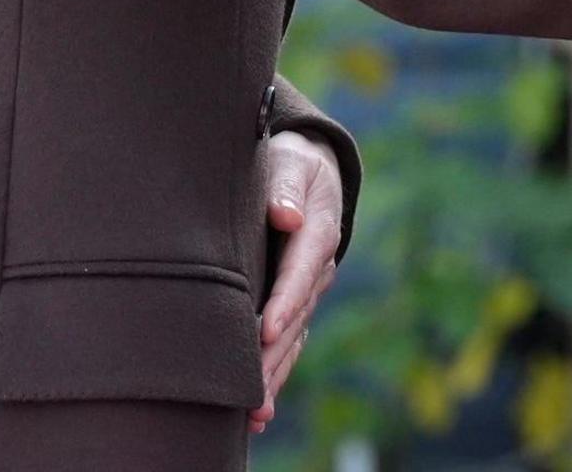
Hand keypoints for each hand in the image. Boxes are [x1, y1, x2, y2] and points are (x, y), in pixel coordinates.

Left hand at [254, 129, 346, 434]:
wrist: (310, 173)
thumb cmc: (290, 164)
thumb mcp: (290, 162)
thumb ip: (285, 186)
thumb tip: (285, 215)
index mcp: (318, 229)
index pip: (302, 269)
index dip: (285, 301)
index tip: (267, 330)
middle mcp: (317, 267)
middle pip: (297, 316)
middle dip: (275, 354)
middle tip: (253, 387)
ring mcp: (309, 290)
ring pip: (294, 338)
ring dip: (275, 373)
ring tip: (255, 409)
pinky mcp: (296, 305)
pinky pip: (289, 344)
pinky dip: (276, 374)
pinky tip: (259, 409)